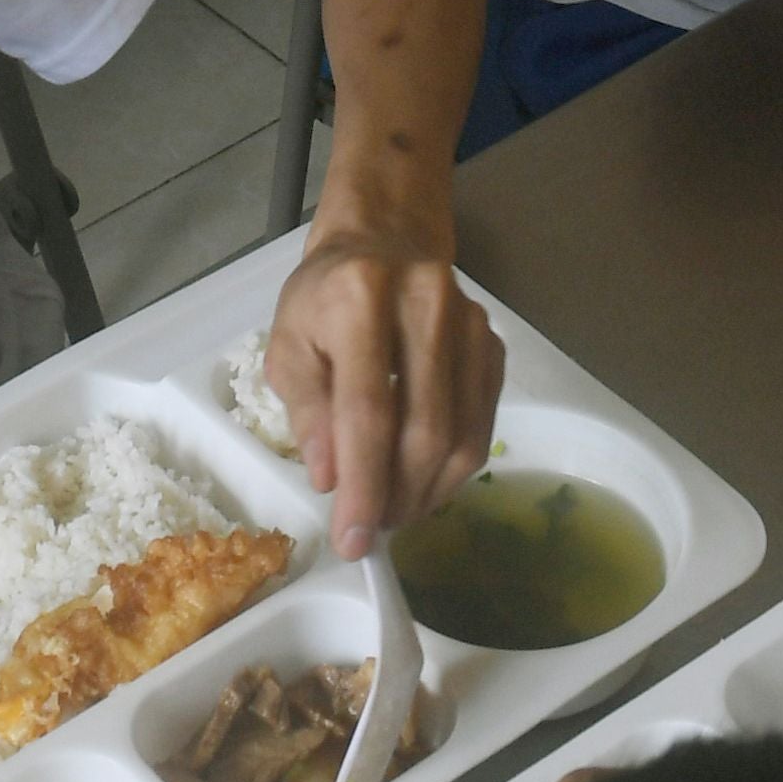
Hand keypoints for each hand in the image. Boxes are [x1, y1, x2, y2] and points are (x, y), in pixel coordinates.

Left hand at [264, 237, 503, 560]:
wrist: (382, 241)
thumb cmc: (324, 299)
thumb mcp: (289, 345)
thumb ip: (307, 410)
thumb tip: (331, 479)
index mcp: (361, 299)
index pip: (368, 411)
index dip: (362, 485)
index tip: (351, 540)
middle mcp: (426, 305)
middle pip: (425, 430)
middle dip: (398, 497)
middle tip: (372, 530)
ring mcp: (470, 323)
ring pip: (463, 435)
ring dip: (428, 492)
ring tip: (395, 512)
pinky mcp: (493, 343)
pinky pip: (484, 425)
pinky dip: (454, 468)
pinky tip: (423, 482)